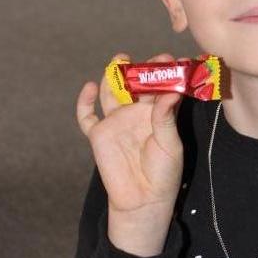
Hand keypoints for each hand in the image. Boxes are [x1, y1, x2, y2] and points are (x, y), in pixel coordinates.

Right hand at [76, 53, 183, 255]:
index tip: (173, 61)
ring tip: (121, 59)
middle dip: (141, 69)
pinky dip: (85, 102)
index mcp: (158, 114)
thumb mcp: (170, 145)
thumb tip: (171, 92)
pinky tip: (90, 87)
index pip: (161, 87)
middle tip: (150, 59)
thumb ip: (167, 119)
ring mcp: (116, 121)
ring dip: (115, 75)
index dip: (166, 73)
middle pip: (136, 84)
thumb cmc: (163, 173)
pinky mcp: (98, 134)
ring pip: (112, 91)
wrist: (143, 199)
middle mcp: (136, 113)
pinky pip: (87, 116)